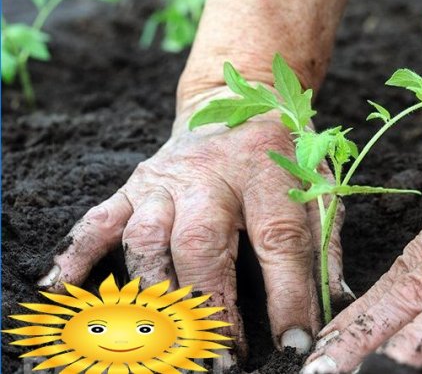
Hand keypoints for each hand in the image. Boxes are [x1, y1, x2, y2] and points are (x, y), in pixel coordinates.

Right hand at [37, 86, 349, 362]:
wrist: (237, 96)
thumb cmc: (285, 149)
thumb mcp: (319, 182)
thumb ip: (325, 242)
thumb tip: (336, 303)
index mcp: (266, 171)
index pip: (279, 239)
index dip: (288, 295)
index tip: (293, 342)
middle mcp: (211, 174)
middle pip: (202, 243)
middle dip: (209, 308)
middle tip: (220, 361)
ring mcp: (166, 179)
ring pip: (147, 239)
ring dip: (155, 298)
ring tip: (167, 346)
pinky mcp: (135, 185)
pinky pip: (100, 221)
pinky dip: (79, 257)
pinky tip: (65, 291)